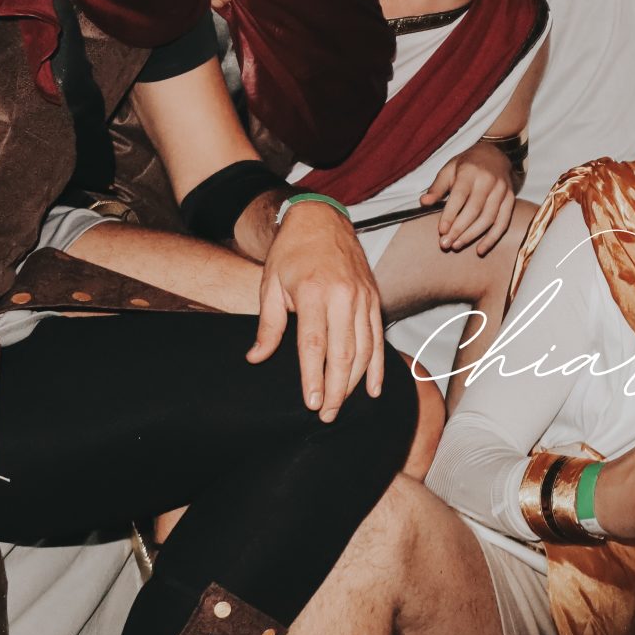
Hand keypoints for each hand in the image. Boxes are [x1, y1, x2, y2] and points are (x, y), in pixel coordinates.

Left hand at [253, 197, 385, 419]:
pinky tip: (373, 388)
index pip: (314, 344)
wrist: (322, 218)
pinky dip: (378, 365)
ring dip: (354, 382)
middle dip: (335, 389)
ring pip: (364, 349)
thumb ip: (268, 325)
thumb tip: (256, 358)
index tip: (310, 403)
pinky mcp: (373, 298)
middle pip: (343, 352)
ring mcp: (363, 297)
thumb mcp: (270, 284)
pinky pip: (379, 337)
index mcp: (314, 292)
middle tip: (326, 415)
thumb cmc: (291, 252)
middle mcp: (343, 295)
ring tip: (341, 405)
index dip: (313, 377)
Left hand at [423, 145, 517, 254]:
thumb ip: (437, 187)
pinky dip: (492, 238)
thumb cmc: (467, 165)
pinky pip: (503, 222)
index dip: (450, 214)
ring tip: (457, 245)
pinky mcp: (510, 199)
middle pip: (474, 210)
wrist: (495, 155)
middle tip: (445, 244)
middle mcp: (489, 181)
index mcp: (471, 171)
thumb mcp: (449, 169)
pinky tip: (480, 249)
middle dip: (459, 229)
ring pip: (488, 218)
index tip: (441, 230)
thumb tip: (423, 202)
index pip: (460, 195)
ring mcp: (502, 190)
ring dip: (472, 235)